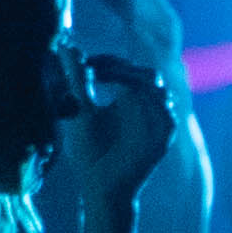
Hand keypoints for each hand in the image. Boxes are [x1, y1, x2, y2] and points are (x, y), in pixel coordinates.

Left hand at [56, 54, 176, 206]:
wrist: (100, 186)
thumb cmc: (89, 152)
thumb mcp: (80, 111)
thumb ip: (77, 79)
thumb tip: (66, 46)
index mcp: (129, 98)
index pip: (127, 68)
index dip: (109, 62)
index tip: (85, 64)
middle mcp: (147, 107)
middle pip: (146, 73)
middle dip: (121, 69)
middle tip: (96, 70)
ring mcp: (158, 122)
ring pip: (157, 88)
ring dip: (133, 80)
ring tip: (107, 81)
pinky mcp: (164, 138)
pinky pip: (165, 113)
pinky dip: (147, 104)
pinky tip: (125, 98)